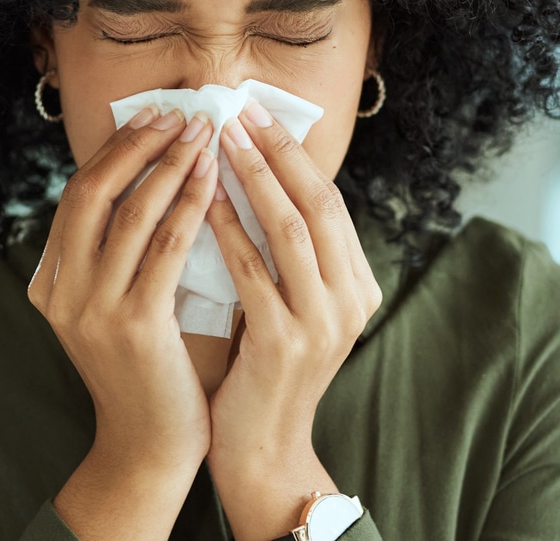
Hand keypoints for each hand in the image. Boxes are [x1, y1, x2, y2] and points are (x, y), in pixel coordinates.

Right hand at [27, 107, 218, 539]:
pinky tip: (212, 181)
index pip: (77, 195)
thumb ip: (121, 251)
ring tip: (203, 134)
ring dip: (169, 166)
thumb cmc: (146, 367)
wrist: (149, 444)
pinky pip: (164, 248)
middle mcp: (59, 291)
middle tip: (178, 113)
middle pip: (90, 193)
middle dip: (137, 145)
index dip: (116, 150)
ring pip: (128, 214)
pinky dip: (189, 206)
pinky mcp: (132, 326)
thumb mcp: (116, 303)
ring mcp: (90, 309)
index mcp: (49, 281)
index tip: (154, 116)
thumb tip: (154, 174)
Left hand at [205, 100, 382, 539]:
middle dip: (277, 150)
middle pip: (318, 204)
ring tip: (219, 138)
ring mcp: (323, 324)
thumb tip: (256, 177)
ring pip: (290, 229)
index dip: (294, 154)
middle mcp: (352, 300)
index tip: (258, 114)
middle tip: (239, 108)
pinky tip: (201, 199)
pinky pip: (253, 271)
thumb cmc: (265, 369)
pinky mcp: (284, 343)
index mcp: (359, 285)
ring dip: (252, 177)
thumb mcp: (292, 305)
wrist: (263, 450)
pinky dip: (228, 229)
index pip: (330, 202)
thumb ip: (287, 254)